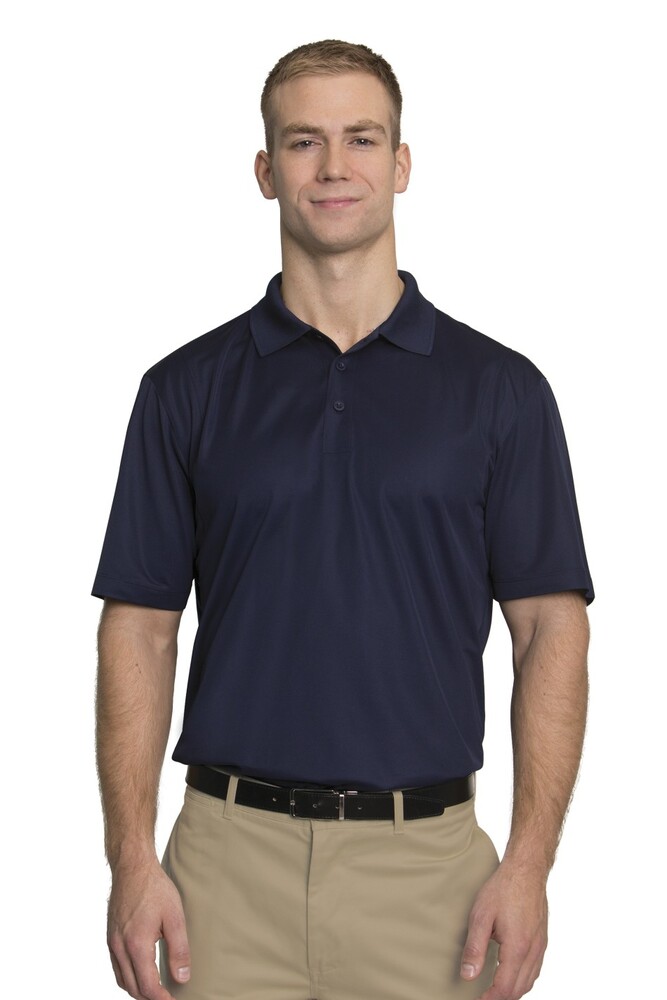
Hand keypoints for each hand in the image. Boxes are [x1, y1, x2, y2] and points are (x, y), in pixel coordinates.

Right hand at [107, 859, 190, 998]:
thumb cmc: (155, 888)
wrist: (132, 867)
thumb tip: (182, 978)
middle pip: (133, 988)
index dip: (162, 999)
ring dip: (138, 989)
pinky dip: (129, 977)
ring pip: (122, 980)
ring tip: (156, 989)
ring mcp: (112, 943)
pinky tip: (141, 972)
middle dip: (150, 997)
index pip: (148, 986)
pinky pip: (117, 967)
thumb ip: (179, 949)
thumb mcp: (175, 917)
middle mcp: (120, 948)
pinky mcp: (110, 937)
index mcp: (137, 945)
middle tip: (168, 997)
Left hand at [460, 862, 547, 999]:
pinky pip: (536, 969)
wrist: (526, 869)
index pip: (505, 988)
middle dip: (502, 997)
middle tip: (484, 997)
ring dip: (513, 990)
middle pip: (520, 989)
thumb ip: (474, 948)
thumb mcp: (481, 916)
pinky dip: (524, 978)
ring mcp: (540, 945)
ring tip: (495, 989)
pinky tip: (512, 973)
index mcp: (517, 948)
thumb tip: (468, 975)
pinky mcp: (542, 939)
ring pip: (530, 981)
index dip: (490, 999)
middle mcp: (533, 951)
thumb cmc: (503, 888)